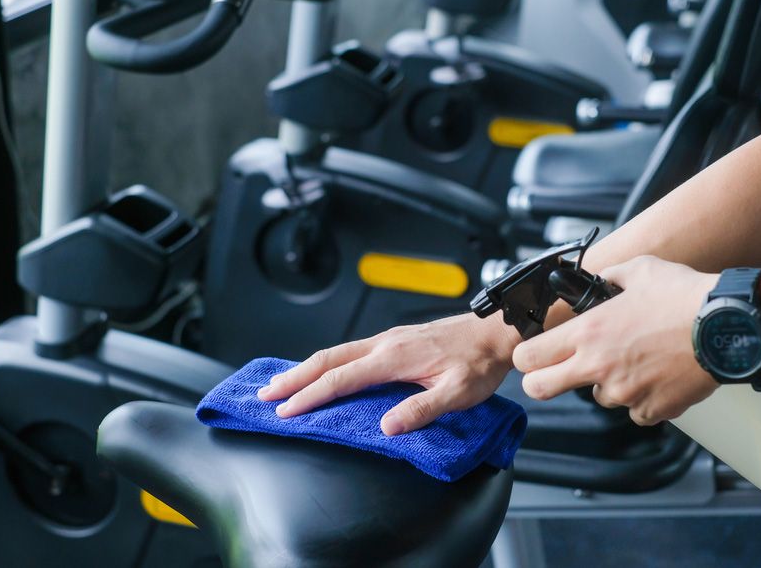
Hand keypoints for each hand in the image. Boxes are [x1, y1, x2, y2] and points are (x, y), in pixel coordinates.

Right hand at [257, 313, 518, 434]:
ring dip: (307, 368)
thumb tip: (387, 428)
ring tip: (284, 383)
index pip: (341, 378)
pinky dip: (327, 361)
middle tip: (266, 393)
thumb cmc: (478, 362)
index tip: (286, 410)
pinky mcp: (395, 340)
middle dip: (294, 377)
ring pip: (337, 351)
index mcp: (394, 357)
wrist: (494, 332)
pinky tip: (324, 370)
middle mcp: (385, 343)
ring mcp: (388, 339)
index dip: (310, 395)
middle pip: (328, 358)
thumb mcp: (457, 393)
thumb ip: (422, 410)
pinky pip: (351, 349)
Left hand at [512, 256, 718, 424]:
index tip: (532, 355)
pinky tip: (658, 373)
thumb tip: (601, 279)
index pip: (528, 357)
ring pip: (599, 396)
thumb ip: (609, 278)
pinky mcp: (652, 409)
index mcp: (588, 333)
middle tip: (557, 372)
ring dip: (609, 382)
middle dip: (542, 381)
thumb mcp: (637, 270)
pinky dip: (642, 397)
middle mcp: (598, 366)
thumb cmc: (684, 296)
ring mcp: (624, 392)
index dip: (526, 357)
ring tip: (637, 358)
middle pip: (540, 389)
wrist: (727, 326)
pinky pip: (635, 410)